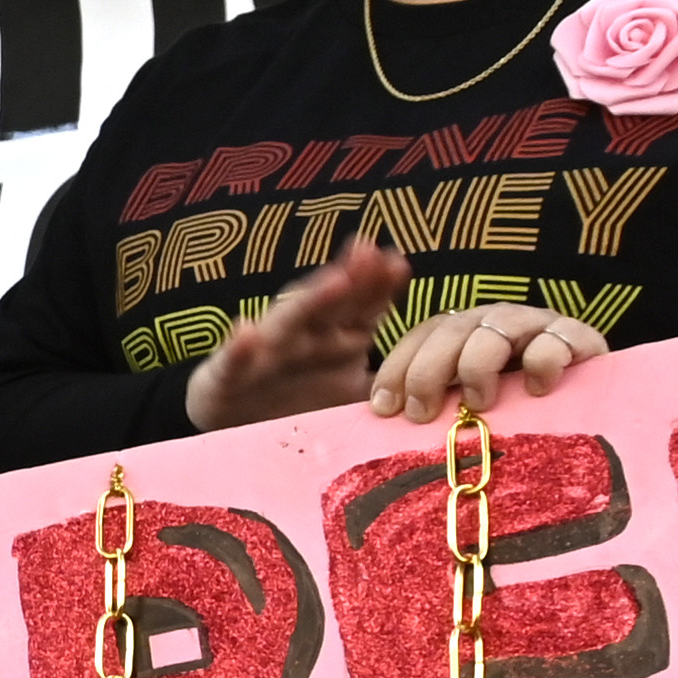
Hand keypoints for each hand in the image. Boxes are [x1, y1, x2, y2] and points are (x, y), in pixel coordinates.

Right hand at [184, 241, 407, 432]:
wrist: (231, 426)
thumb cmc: (294, 399)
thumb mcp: (349, 391)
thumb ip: (390, 378)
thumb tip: (448, 383)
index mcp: (335, 337)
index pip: (362, 305)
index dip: (378, 285)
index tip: (398, 264)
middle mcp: (303, 337)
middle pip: (331, 303)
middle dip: (351, 278)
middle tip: (369, 251)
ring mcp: (265, 353)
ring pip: (289, 323)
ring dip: (310, 301)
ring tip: (333, 281)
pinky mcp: (228, 376)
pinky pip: (235, 362)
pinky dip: (239, 348)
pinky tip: (245, 331)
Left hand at [367, 299, 614, 421]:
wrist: (594, 431)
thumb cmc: (514, 430)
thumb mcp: (463, 418)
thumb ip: (431, 414)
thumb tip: (383, 428)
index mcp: (465, 336)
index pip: (423, 334)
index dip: (398, 366)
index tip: (383, 407)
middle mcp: (497, 325)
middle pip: (453, 328)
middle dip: (428, 369)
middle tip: (421, 413)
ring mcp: (539, 328)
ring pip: (498, 325)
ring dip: (478, 363)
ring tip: (478, 402)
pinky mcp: (581, 341)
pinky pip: (557, 337)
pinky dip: (543, 359)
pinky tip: (536, 390)